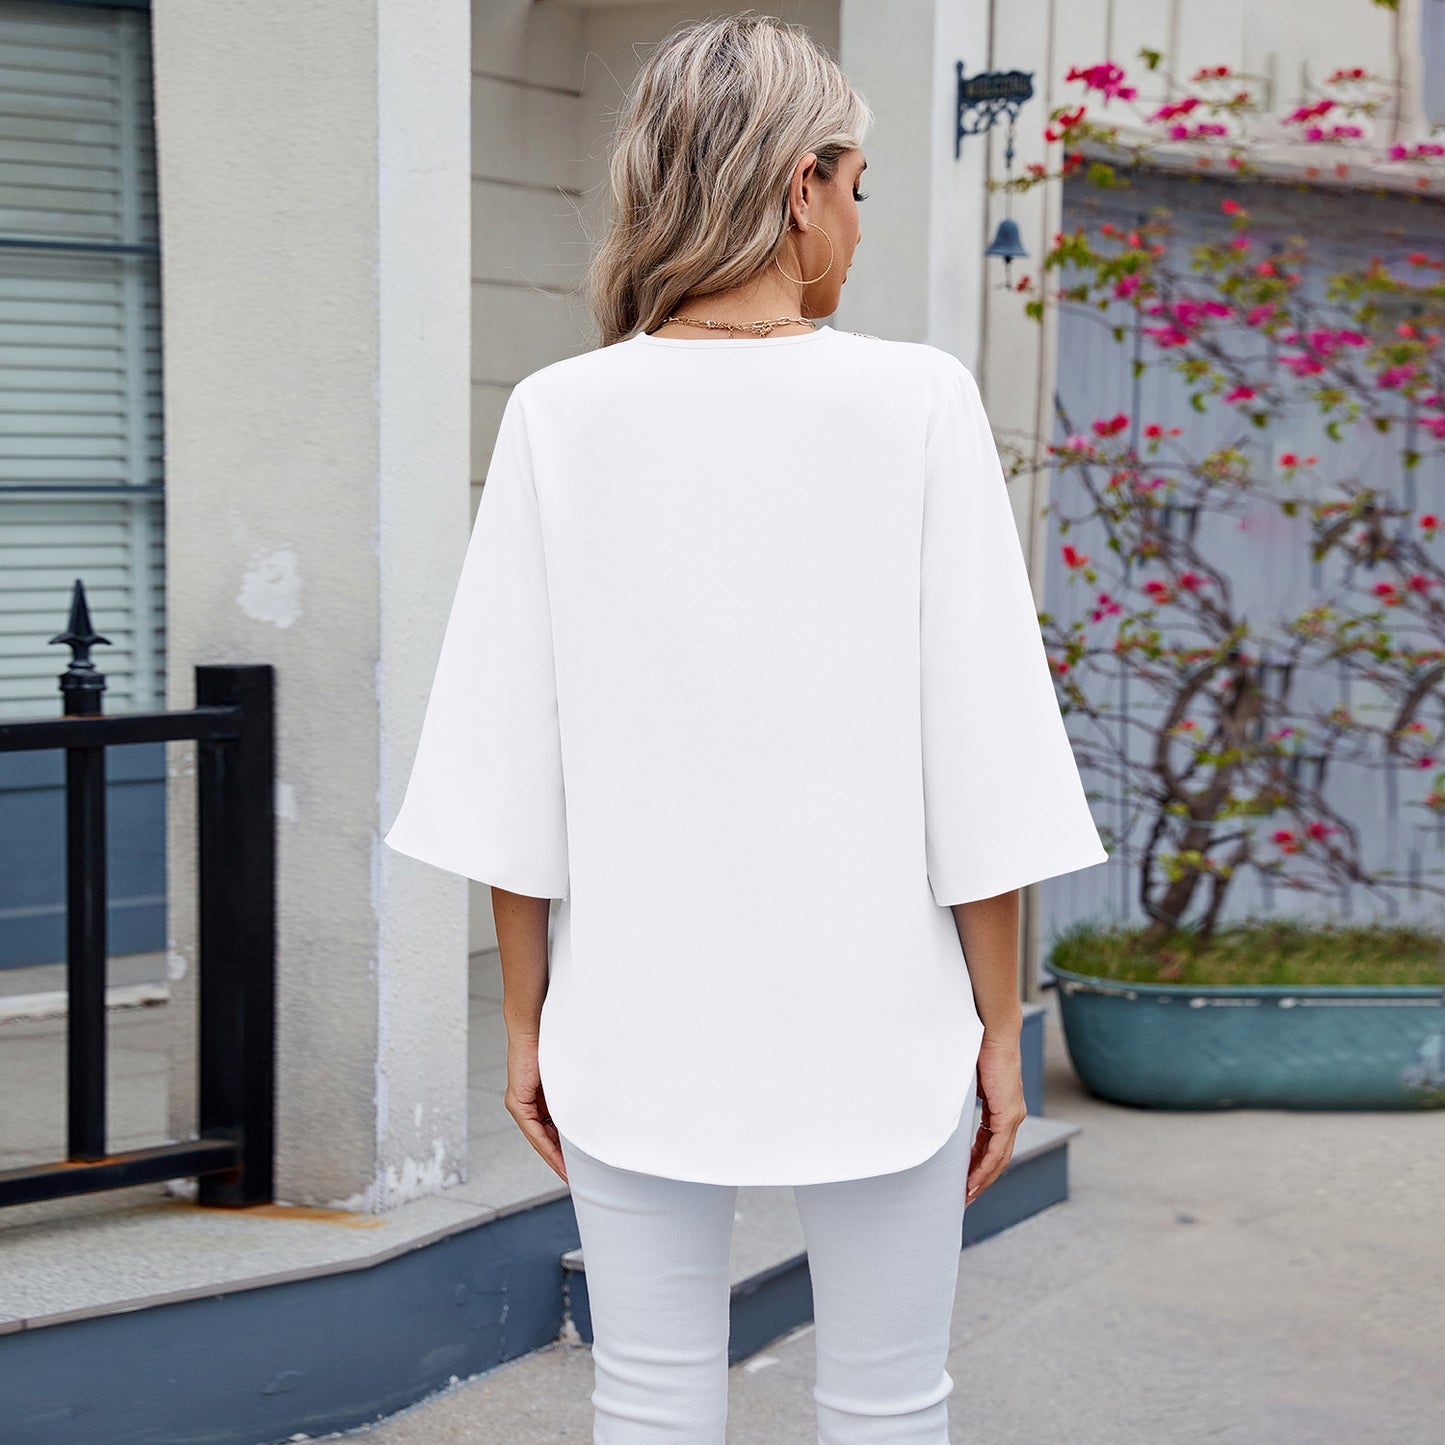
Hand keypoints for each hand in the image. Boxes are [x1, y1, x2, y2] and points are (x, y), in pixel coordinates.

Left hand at [504, 1035, 568, 1183]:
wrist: (536, 1026)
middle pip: (546, 1139)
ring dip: (555, 1158)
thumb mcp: (569, 1076)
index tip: (578, 1166)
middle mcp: (527, 1103)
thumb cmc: (554, 1043)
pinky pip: (534, 1132)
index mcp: (540, 1097)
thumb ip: (574, 1092)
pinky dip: (547, 1147)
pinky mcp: (517, 1102)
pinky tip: (559, 1159)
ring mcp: (520, 1103)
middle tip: (575, 1177)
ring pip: (540, 1139)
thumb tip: (596, 1104)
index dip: (565, 1150)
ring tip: (569, 1175)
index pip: (553, 1130)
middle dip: (561, 1160)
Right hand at [965, 1032, 1026, 1205]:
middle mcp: (1012, 1115)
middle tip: (963, 1198)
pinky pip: (996, 1150)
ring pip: (998, 1159)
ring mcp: (1012, 1116)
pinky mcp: (1008, 1114)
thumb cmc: (977, 1047)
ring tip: (964, 1196)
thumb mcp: (967, 1079)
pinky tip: (972, 1181)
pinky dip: (984, 1168)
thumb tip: (942, 1104)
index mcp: (1003, 1107)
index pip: (992, 1145)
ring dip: (981, 1179)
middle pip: (997, 1158)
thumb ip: (961, 1096)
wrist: (992, 1030)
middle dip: (980, 1180)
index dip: (978, 1164)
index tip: (964, 1180)